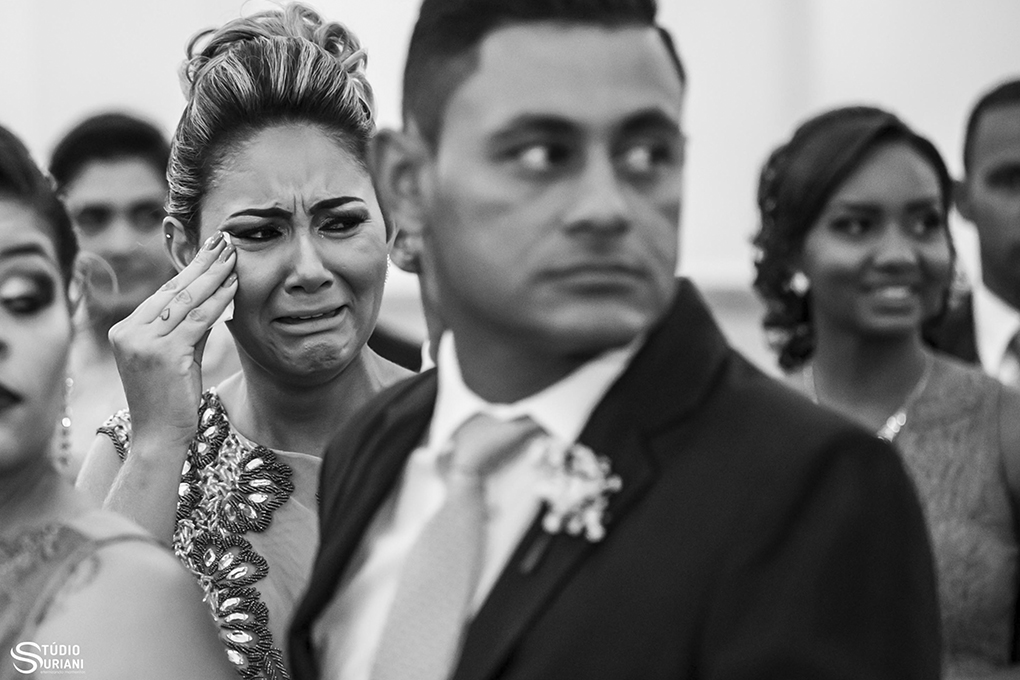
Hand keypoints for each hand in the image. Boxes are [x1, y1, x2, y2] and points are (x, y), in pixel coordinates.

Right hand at [109, 232, 236, 447]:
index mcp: (126, 329)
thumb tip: (216, 294)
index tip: (210, 248)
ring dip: (214, 275)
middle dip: (202, 262)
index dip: (190, 268)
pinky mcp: (163, 353)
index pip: (164, 292)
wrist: (158, 437)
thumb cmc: (170, 399)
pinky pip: (197, 320)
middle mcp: (129, 331)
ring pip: (186, 301)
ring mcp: (143, 342)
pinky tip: (234, 285)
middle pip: (173, 289)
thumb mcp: (178, 355)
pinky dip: (218, 301)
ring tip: (234, 255)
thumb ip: (190, 326)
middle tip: (225, 239)